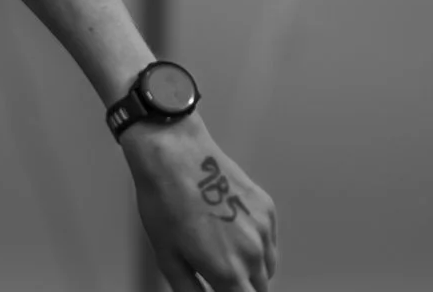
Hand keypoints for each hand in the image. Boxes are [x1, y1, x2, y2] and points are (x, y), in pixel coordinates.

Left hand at [122, 115, 277, 290]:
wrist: (174, 154)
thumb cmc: (164, 202)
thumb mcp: (168, 257)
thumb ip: (190, 289)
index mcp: (228, 271)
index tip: (221, 290)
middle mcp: (253, 253)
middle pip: (259, 290)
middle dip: (240, 289)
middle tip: (216, 276)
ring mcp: (264, 229)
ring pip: (267, 268)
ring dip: (251, 271)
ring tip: (219, 253)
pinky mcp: (267, 209)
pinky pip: (269, 242)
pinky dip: (256, 246)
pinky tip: (229, 230)